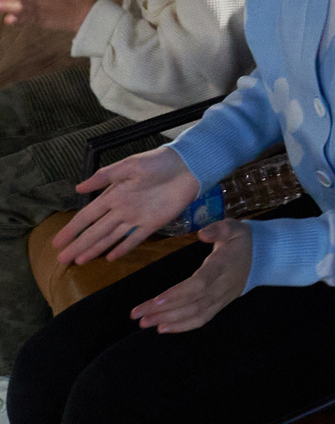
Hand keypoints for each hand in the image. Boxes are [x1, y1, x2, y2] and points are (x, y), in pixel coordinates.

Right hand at [58, 144, 199, 264]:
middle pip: (95, 231)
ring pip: (111, 237)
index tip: (57, 243)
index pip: (87, 216)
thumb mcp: (129, 165)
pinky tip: (110, 258)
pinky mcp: (153, 223)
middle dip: (78, 245)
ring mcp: (137, 217)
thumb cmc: (158, 162)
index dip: (72, 230)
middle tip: (62, 259)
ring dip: (95, 249)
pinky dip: (123, 248)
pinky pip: (135, 239)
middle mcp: (121, 209)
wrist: (188, 166)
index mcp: (113, 195)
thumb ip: (104, 177)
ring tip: (79, 261)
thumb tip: (78, 188)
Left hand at [130, 218, 252, 332]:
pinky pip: (202, 319)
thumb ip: (219, 229)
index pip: (200, 284)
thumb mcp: (234, 227)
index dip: (179, 294)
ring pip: (196, 314)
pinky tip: (163, 328)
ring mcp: (222, 298)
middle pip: (193, 303)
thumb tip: (202, 234)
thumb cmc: (241, 241)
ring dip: (170, 321)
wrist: (263, 257)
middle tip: (138, 316)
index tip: (156, 300)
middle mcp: (223, 286)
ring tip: (145, 323)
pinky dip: (183, 326)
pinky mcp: (220, 305)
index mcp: (223, 266)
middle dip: (165, 311)